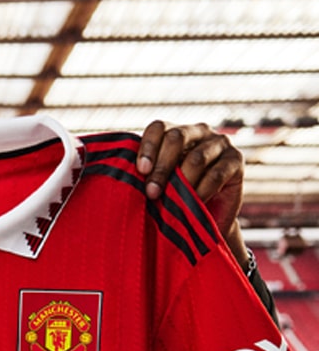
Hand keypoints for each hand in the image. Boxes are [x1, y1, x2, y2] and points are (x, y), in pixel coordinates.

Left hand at [135, 121, 245, 260]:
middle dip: (161, 168)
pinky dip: (202, 191)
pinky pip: (216, 174)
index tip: (140, 171)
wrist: (207, 222)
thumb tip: (114, 176)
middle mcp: (198, 132)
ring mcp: (219, 143)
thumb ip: (144, 176)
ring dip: (182, 182)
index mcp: (175, 133)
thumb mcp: (157, 187)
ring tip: (173, 202)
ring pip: (196, 157)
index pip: (159, 127)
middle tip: (152, 193)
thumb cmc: (175, 202)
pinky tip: (194, 204)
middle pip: (176, 137)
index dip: (148, 147)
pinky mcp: (236, 160)